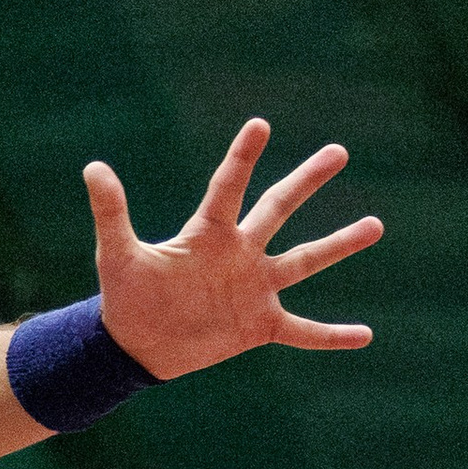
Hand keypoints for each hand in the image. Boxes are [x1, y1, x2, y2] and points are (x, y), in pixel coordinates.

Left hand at [83, 118, 381, 380]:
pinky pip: (303, 331)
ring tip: (375, 225)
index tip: (259, 124)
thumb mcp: (117, 255)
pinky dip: (332, 335)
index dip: (241, 157)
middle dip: (306, 180)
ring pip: (305, 260)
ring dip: (339, 245)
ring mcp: (254, 287)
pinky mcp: (260, 324)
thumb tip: (92, 168)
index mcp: (207, 233)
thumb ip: (111, 214)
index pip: (228, 187)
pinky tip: (365, 335)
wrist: (136, 345)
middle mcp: (239, 252)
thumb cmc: (126, 295)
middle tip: (337, 151)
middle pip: (278, 208)